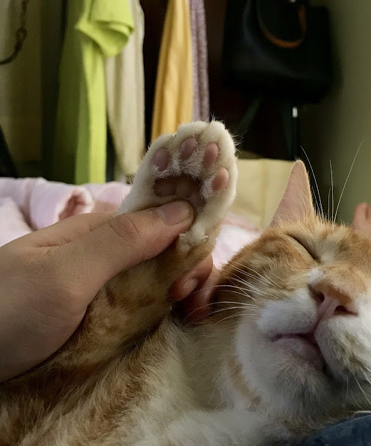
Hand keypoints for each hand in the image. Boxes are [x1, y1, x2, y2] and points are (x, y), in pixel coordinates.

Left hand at [0, 201, 217, 381]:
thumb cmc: (10, 311)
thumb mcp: (64, 273)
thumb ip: (121, 241)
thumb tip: (184, 209)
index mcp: (103, 231)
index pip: (163, 220)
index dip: (190, 240)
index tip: (194, 280)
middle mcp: (112, 253)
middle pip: (168, 250)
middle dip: (192, 270)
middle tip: (193, 307)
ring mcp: (112, 285)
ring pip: (164, 277)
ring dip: (188, 292)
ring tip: (193, 317)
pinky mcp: (110, 315)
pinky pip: (150, 305)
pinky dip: (172, 310)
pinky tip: (183, 321)